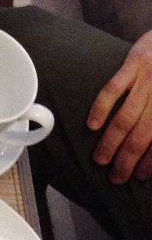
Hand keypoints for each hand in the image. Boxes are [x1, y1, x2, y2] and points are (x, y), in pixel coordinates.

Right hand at [89, 30, 151, 182]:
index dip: (151, 162)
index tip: (139, 177)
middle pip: (144, 135)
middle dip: (128, 159)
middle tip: (116, 177)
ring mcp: (149, 78)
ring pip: (127, 118)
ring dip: (112, 142)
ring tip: (100, 159)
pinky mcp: (135, 63)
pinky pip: (114, 89)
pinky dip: (102, 108)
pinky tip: (93, 125)